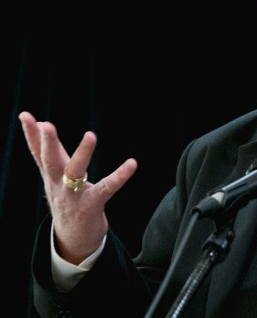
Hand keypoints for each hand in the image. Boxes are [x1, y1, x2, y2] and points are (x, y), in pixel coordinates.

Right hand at [18, 111, 136, 264]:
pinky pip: (107, 188)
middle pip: (49, 161)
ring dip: (82, 153)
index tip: (24, 115)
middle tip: (46, 124)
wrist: (73, 240)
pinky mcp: (91, 206)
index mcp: (51, 176)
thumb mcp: (54, 176)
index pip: (37, 152)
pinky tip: (132, 163)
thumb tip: (41, 124)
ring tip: (90, 135)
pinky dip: (120, 176)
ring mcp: (73, 196)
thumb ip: (50, 152)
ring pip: (75, 172)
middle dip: (46, 143)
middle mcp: (58, 185)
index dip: (31, 134)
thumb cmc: (67, 200)